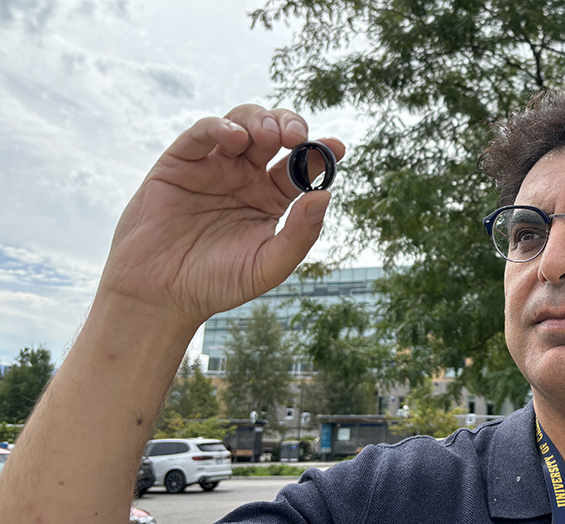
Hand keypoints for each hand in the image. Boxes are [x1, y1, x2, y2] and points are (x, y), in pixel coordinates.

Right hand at [98, 105, 344, 328]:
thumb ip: (299, 234)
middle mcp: (246, 177)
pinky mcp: (179, 163)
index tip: (338, 147)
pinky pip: (201, 134)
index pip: (302, 167)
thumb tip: (326, 195)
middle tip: (297, 137)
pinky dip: (219, 127)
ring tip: (269, 137)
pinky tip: (235, 138)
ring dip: (259, 121)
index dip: (321, 153)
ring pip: (242, 123)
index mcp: (272, 199)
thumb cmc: (216, 284)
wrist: (160, 296)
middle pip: (275, 134)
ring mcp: (214, 167)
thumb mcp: (268, 266)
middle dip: (290, 125)